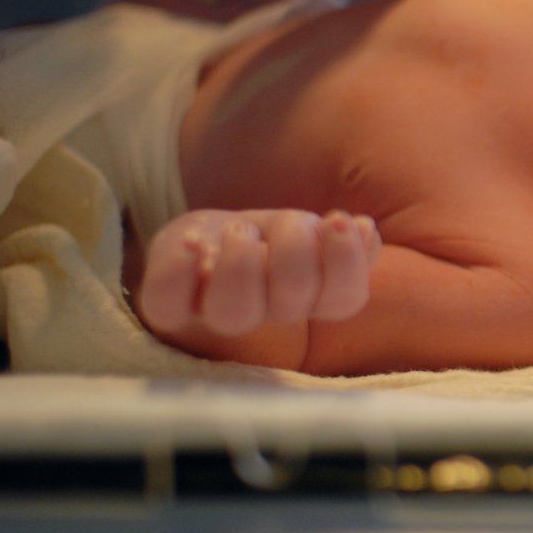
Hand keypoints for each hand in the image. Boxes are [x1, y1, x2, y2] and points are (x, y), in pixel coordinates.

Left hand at [139, 209, 381, 337]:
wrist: (207, 240)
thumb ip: (343, 230)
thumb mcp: (310, 226)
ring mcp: (217, 309)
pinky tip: (193, 242)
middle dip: (295, 249)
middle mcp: (269, 310)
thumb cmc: (268, 236)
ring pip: (234, 313)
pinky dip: (179, 272)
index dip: (346, 261)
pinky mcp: (171, 303)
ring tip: (241, 229)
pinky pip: (167, 306)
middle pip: (291, 301)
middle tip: (287, 219)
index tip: (341, 219)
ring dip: (243, 265)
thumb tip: (364, 232)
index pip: (344, 300)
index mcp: (313, 294)